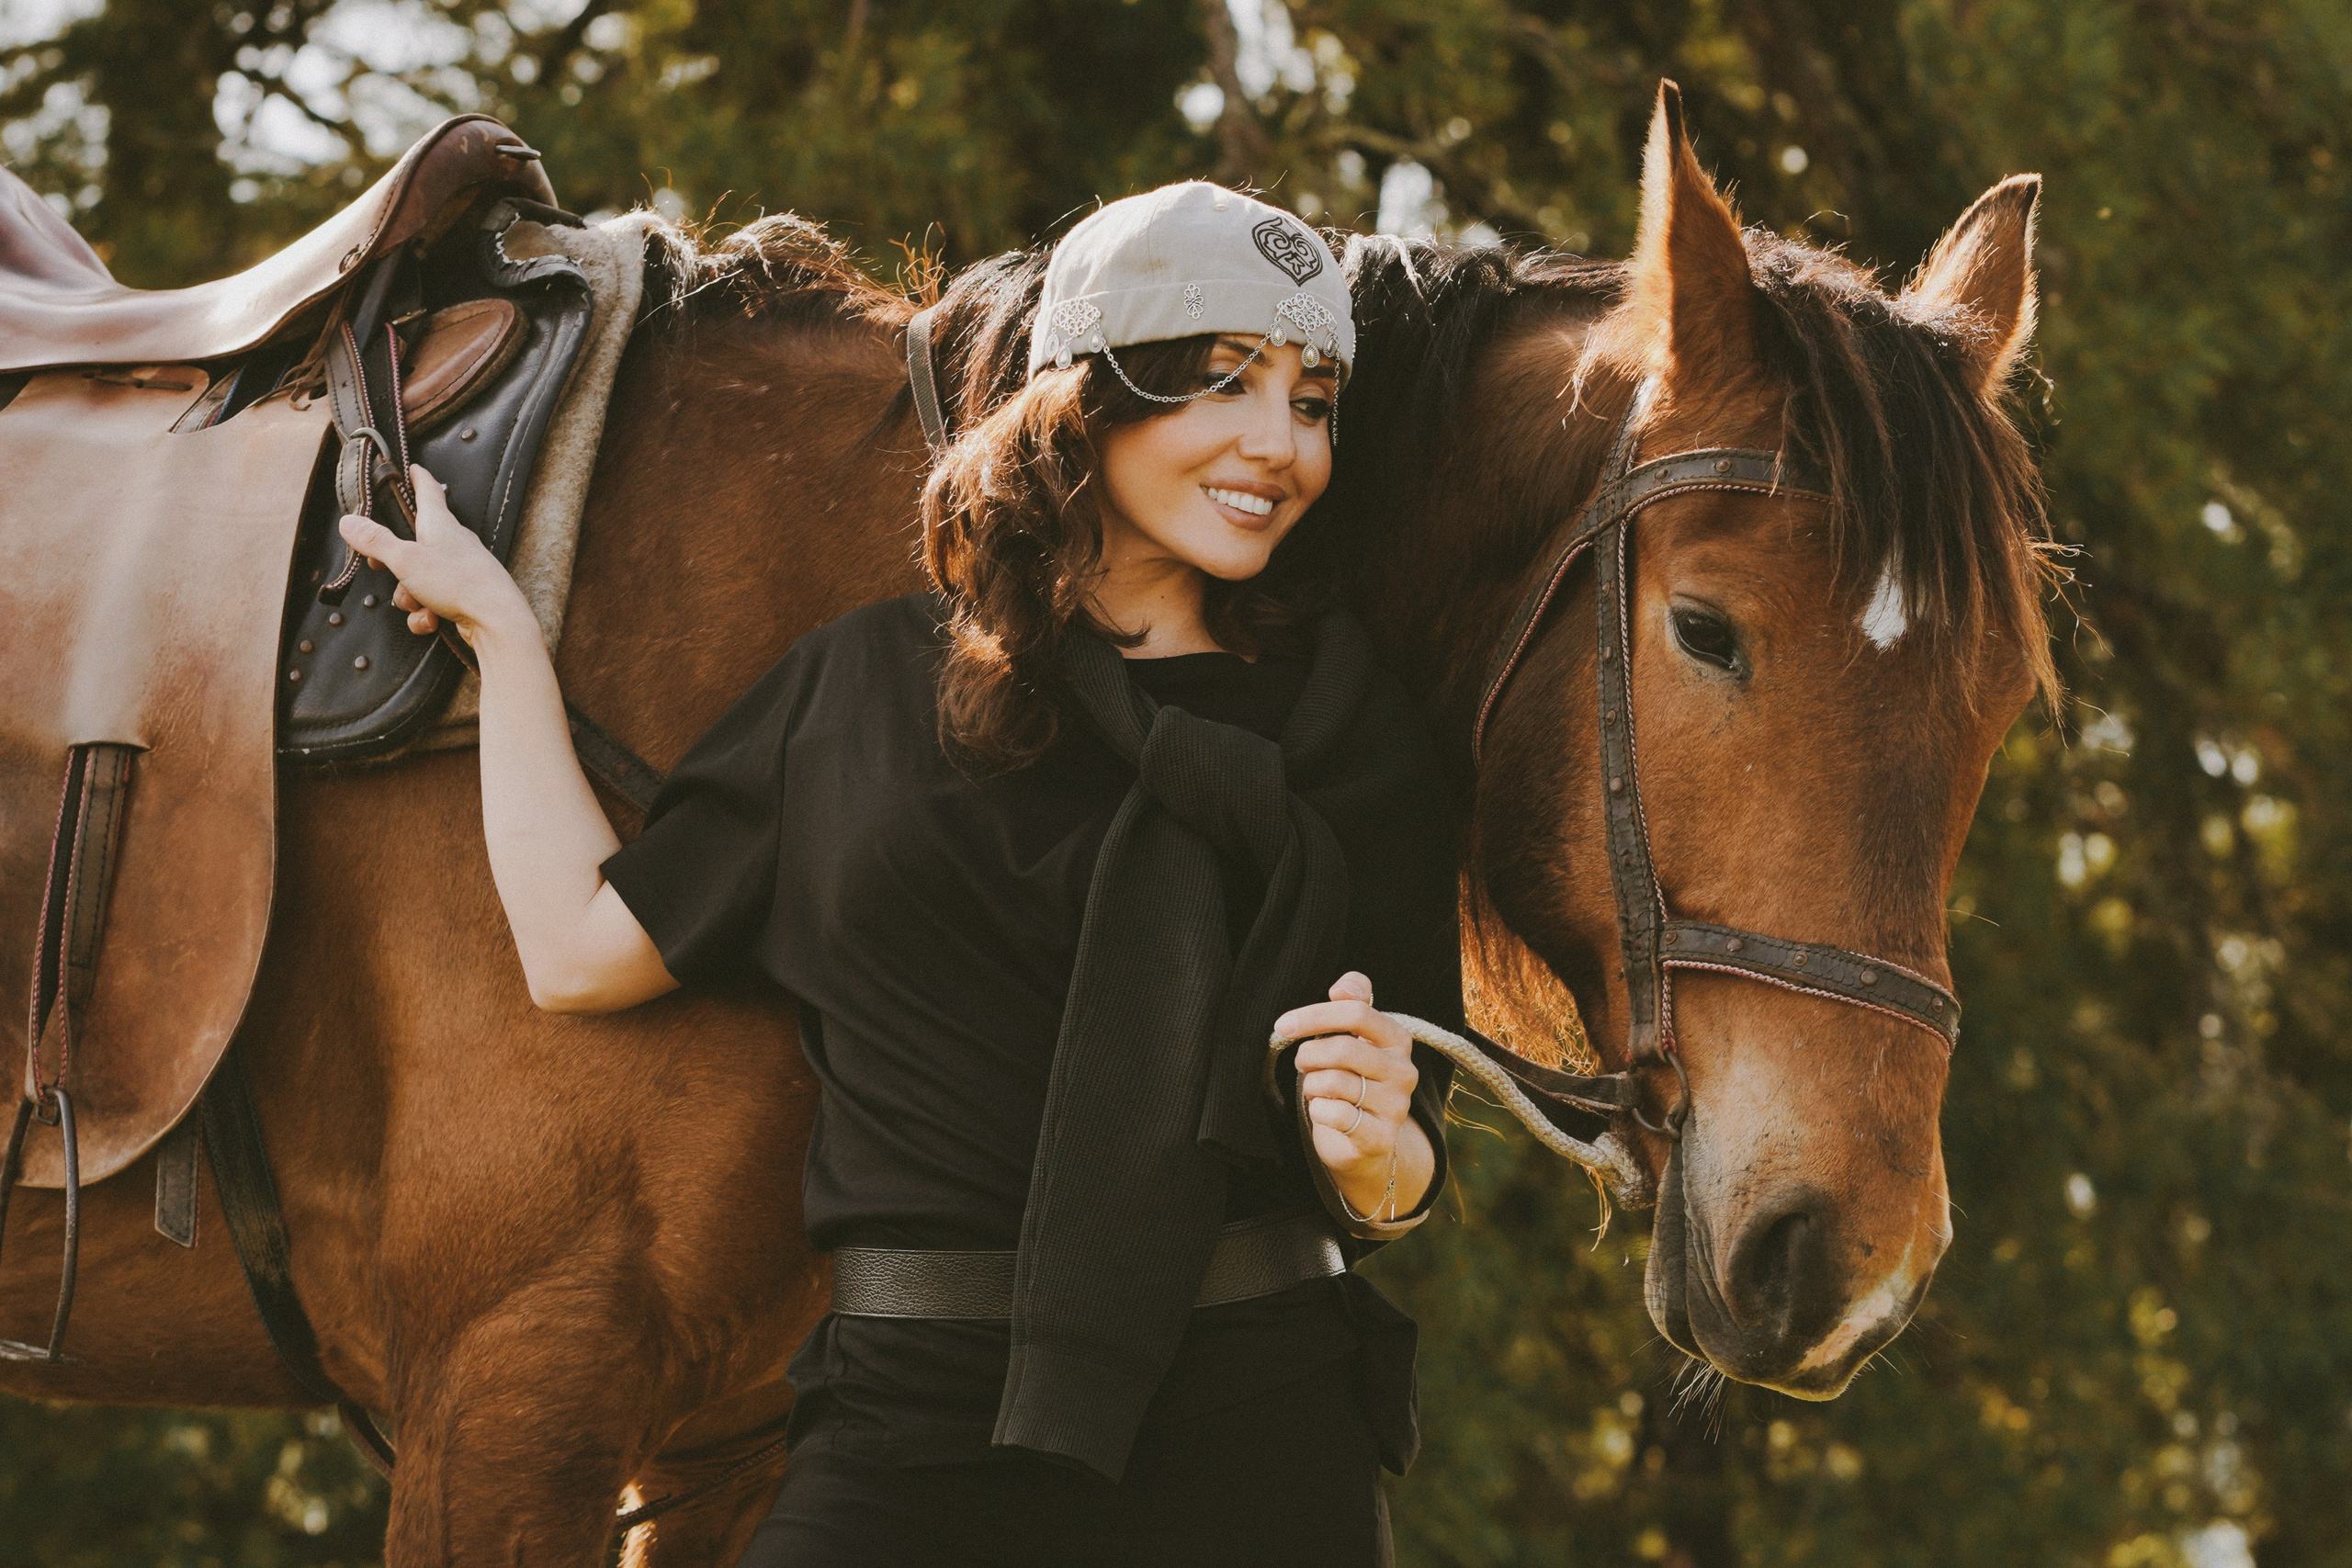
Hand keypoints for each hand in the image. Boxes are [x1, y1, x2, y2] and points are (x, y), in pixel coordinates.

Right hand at [336, 465, 527, 643]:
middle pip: (413, 542)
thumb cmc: (458, 583)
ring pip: (418, 579)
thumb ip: (376, 542)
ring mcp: (460, 570)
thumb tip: (348, 522)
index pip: (428, 491)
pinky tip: (433, 621)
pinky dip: (426, 615)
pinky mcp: (463, 596)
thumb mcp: (406, 559)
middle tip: (383, 567)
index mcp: (440, 524)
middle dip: (395, 561)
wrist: (497, 622)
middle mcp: (452, 542)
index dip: (418, 478)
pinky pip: (432, 603)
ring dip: (410, 597)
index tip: (413, 468)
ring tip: (420, 604)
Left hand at [1275, 972, 1420, 1214]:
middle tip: (1302, 1064)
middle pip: (1342, 1048)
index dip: (1315, 1015)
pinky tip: (1324, 1112)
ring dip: (1312, 1086)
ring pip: (1333, 1082)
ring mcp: (1396, 1106)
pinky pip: (1334, 1114)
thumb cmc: (1353, 1079)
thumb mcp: (1354, 1037)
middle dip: (1309, 1055)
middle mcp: (1404, 1071)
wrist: (1365, 1143)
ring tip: (1317, 1090)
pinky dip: (1318, 1111)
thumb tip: (1343, 987)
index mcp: (1398, 1039)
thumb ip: (1353, 1002)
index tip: (1283, 1025)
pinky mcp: (1381, 1138)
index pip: (1357, 1012)